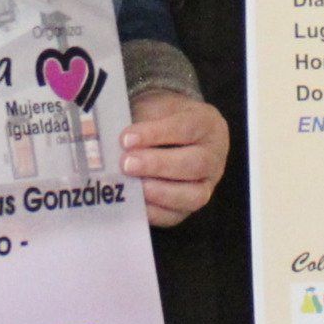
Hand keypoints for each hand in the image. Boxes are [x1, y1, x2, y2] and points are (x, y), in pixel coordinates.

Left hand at [123, 88, 229, 226]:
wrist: (173, 131)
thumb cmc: (162, 118)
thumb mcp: (154, 108)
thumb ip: (137, 120)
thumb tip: (110, 137)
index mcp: (206, 124)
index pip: (185, 128)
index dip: (155, 134)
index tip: (126, 139)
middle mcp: (214, 155)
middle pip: (195, 164)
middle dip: (158, 165)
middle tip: (127, 164)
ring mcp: (207, 184)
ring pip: (194, 195)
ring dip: (160, 192)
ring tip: (133, 186)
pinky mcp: (191, 205)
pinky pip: (178, 216)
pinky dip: (155, 213)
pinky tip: (136, 203)